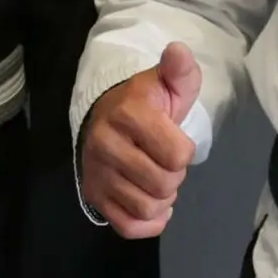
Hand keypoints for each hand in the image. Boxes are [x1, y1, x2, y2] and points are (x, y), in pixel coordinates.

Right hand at [80, 42, 202, 239]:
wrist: (104, 119)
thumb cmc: (144, 105)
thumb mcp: (165, 84)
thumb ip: (178, 71)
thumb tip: (179, 51)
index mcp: (127, 114)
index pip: (179, 154)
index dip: (184, 151)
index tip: (172, 139)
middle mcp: (106, 144)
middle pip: (164, 184)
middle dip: (173, 176)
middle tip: (163, 161)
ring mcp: (97, 173)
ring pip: (148, 208)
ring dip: (161, 199)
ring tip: (154, 179)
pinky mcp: (94, 198)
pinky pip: (129, 227)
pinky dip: (147, 222)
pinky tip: (148, 202)